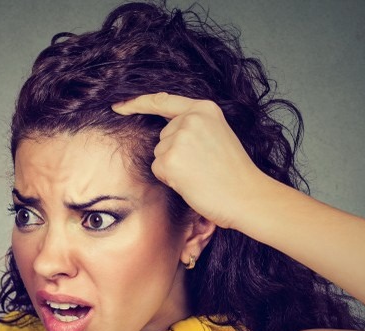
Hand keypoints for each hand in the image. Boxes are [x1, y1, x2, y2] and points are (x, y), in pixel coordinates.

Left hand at [112, 93, 269, 228]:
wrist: (246, 195)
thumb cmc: (234, 172)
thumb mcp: (217, 134)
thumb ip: (193, 126)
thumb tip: (163, 132)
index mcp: (204, 108)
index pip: (162, 101)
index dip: (136, 102)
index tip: (118, 105)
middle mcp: (190, 119)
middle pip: (161, 135)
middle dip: (174, 153)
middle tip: (203, 166)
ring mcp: (178, 137)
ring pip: (159, 154)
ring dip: (173, 167)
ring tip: (200, 174)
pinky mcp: (169, 159)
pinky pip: (157, 170)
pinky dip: (170, 179)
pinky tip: (191, 182)